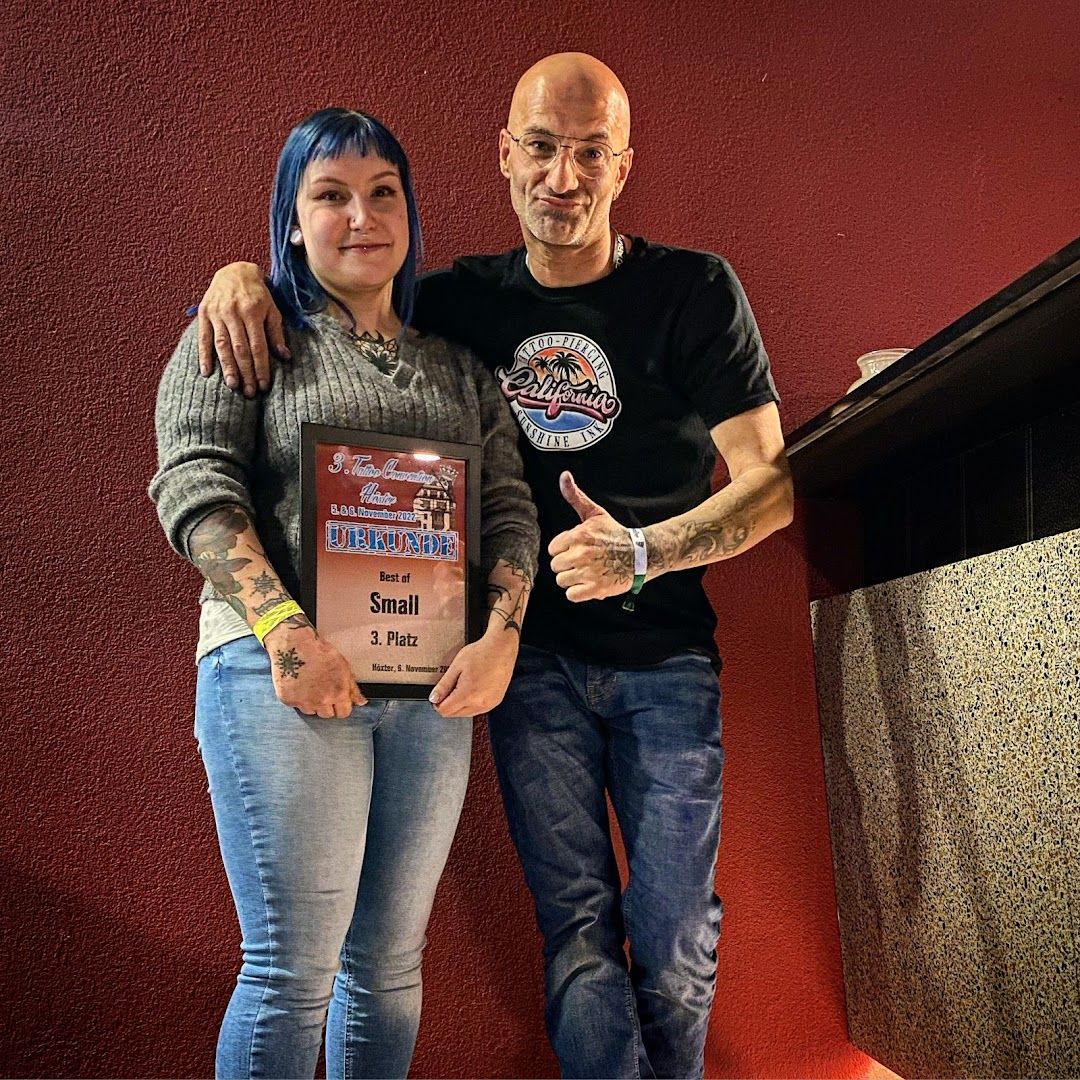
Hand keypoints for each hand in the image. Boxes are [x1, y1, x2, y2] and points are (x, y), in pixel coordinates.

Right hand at [197, 262, 290, 396]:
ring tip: (233, 386)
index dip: (261, 367)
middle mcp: (233, 312)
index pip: (258, 347)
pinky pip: (203, 337)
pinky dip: (204, 355)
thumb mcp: (272, 310)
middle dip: (246, 372)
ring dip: (227, 368)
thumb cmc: (258, 295)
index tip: (264, 385)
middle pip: (240, 349)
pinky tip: (206, 372)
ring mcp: (217, 313)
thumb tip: (285, 357)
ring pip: (222, 345)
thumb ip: (276, 334)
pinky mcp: (204, 313)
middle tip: (249, 392)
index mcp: (253, 312)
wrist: (235, 271)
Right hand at [264, 624, 366, 717]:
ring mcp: (304, 702)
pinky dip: (298, 698)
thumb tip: (361, 702)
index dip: (341, 706)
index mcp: (338, 694)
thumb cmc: (320, 653)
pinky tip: (299, 684)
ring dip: (312, 703)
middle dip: (327, 705)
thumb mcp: (343, 667)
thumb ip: (353, 688)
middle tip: (322, 690)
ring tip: (310, 685)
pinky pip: (297, 705)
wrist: (295, 646)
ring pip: (312, 711)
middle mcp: (322, 701)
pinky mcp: (289, 700)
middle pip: (327, 714)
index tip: (338, 700)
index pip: (344, 713)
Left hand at [428, 630, 519, 716]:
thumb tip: (433, 698)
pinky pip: (478, 709)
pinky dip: (472, 703)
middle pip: (455, 714)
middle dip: (448, 704)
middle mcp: (480, 703)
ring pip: (467, 713)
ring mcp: (490, 704)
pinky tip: (473, 688)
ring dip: (460, 705)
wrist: (502, 648)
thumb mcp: (456, 666)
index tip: (437, 695)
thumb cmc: (481, 653)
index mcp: (468, 695)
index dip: (437, 703)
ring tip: (464, 685)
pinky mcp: (496, 701)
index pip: (445, 711)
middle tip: (451, 687)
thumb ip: (443, 685)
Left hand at [548, 471, 634, 601]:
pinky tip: (590, 584)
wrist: (641, 555)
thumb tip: (563, 475)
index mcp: (578, 535)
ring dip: (573, 580)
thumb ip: (575, 496)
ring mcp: (588, 572)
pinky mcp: (595, 589)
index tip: (578, 549)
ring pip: (562, 581)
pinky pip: (571, 595)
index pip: (553, 549)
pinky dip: (579, 593)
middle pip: (556, 566)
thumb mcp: (595, 513)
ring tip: (587, 573)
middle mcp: (581, 554)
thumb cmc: (615, 534)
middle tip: (584, 562)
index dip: (564, 550)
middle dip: (567, 566)